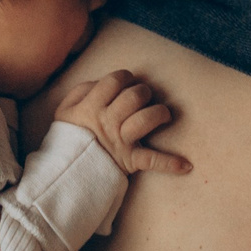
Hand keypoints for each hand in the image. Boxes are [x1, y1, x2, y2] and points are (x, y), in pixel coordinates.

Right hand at [53, 70, 191, 175]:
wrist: (66, 173)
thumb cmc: (69, 138)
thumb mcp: (64, 111)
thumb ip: (82, 91)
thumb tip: (102, 82)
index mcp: (91, 107)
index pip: (114, 80)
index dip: (125, 77)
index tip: (127, 82)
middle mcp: (108, 122)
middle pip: (134, 96)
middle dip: (143, 92)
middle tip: (143, 97)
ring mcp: (121, 142)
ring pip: (146, 119)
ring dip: (159, 113)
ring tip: (162, 115)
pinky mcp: (131, 161)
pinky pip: (153, 161)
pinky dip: (170, 164)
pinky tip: (186, 165)